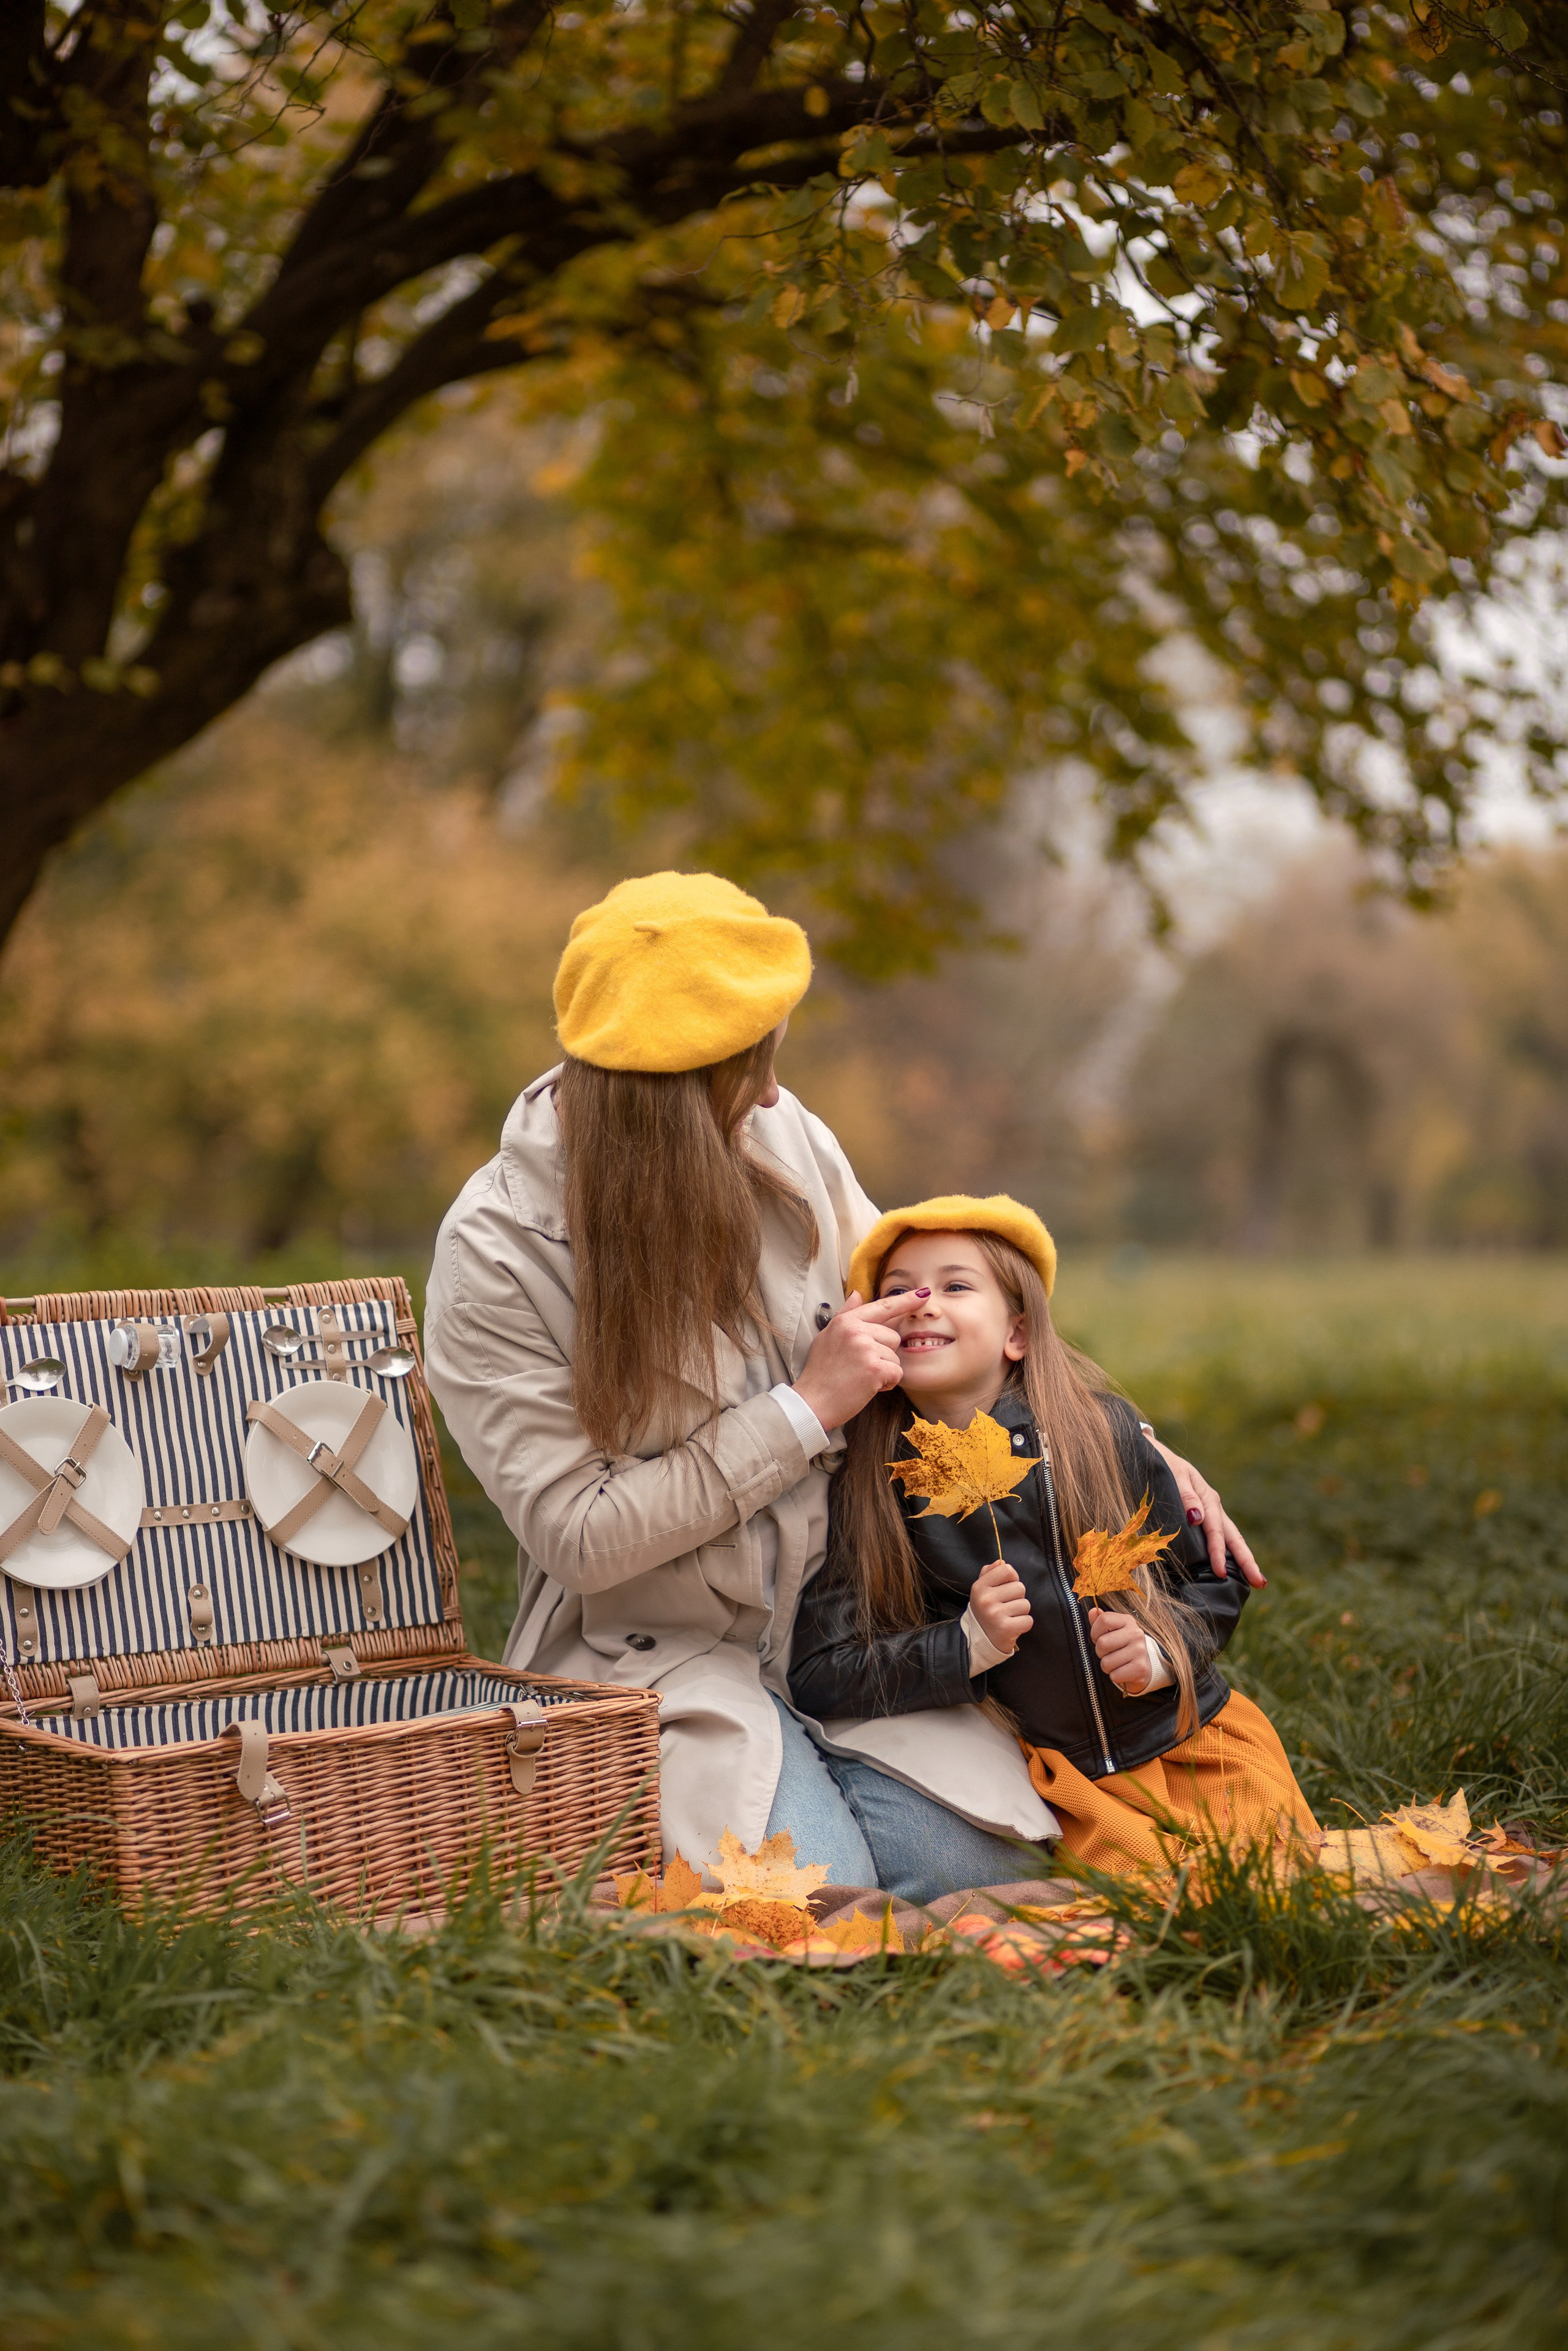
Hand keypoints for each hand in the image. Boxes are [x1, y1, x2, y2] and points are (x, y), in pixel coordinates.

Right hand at [791, 1289, 926, 1431]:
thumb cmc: (820, 1372)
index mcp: (846, 1321)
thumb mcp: (827, 1336)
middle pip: (892, 1337)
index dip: (905, 1300)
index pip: (882, 1307)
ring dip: (884, 1370)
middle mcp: (857, 1330)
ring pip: (895, 1356)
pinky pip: (896, 1372)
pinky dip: (887, 1383)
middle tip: (860, 1367)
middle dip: (883, 1354)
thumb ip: (845, 1314)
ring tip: (861, 1377)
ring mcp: (866, 1348)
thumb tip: (857, 1294)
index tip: (924, 1293)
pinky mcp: (874, 1368)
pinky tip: (868, 1387)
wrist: (812, 1402)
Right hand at [969, 1559, 1032, 1656]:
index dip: (1011, 1579)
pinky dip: (1023, 1624)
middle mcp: (986, 1599)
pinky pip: (1028, 1620)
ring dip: (1020, 1612)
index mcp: (979, 1587)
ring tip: (1008, 1617)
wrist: (979, 1640)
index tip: (1004, 1589)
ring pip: (1026, 1604)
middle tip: (1005, 1607)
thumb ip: (990, 1573)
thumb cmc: (985, 1610)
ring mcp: (995, 1614)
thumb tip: (1001, 1561)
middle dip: (1017, 1597)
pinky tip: (1012, 1627)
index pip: (1007, 1570)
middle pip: (1020, 1587)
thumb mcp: (981, 1590)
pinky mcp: (1006, 1628)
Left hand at [1088, 1606, 1151, 1692]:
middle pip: (1102, 1643)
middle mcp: (1136, 1634)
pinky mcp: (1141, 1668)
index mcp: (1127, 1621)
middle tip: (1109, 1653)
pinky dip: (1115, 1676)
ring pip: (1106, 1662)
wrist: (1143, 1667)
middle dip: (1100, 1652)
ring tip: (1117, 1663)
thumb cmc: (1123, 1647)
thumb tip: (1093, 1611)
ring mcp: (1140, 1651)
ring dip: (1107, 1666)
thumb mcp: (1114, 1631)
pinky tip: (1123, 1671)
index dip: (1095, 1632)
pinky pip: (1115, 1675)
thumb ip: (1101, 1621)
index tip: (1099, 1638)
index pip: (1104, 1620)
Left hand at [1149, 1440, 1264, 1587]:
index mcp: (1208, 1498)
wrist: (1152, 1455)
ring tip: (1256, 1580)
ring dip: (1242, 1559)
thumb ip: (1186, 1496)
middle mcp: (1212, 1507)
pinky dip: (1228, 1552)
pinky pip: (1219, 1536)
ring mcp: (1210, 1512)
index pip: (1216, 1531)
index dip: (1218, 1553)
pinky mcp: (1203, 1515)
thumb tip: (1198, 1518)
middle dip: (1247, 1561)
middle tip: (1260, 1584)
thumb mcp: (1173, 1475)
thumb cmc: (1161, 1465)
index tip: (1221, 1573)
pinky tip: (1233, 1567)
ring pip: (1230, 1538)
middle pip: (1233, 1537)